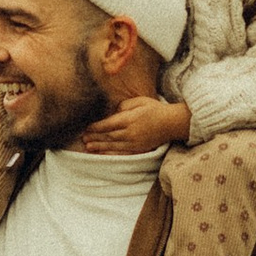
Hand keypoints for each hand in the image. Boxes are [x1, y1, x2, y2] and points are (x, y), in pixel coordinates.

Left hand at [74, 96, 191, 156]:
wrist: (172, 123)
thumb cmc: (155, 109)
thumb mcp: (139, 101)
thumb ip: (124, 106)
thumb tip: (112, 112)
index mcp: (129, 119)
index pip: (108, 124)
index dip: (96, 126)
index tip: (86, 127)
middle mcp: (130, 133)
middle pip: (108, 136)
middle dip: (94, 137)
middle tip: (83, 138)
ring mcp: (134, 143)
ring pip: (113, 146)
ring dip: (99, 146)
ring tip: (88, 147)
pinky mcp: (139, 149)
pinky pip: (121, 153)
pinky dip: (110, 154)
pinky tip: (102, 154)